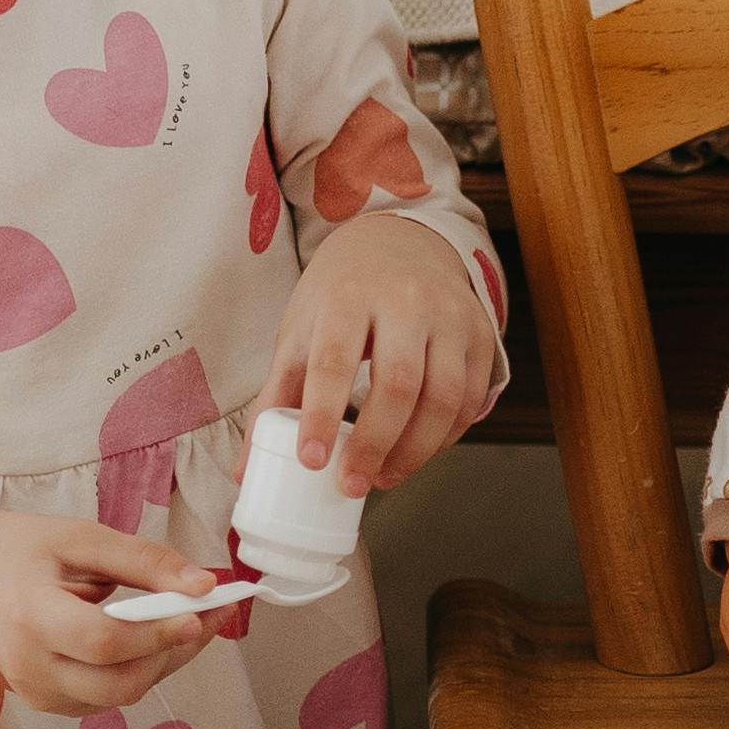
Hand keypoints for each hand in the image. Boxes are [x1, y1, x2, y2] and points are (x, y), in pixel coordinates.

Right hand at [0, 507, 218, 718]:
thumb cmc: (22, 553)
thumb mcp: (80, 538)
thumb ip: (143, 560)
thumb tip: (204, 584)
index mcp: (29, 615)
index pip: (102, 641)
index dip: (157, 633)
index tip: (200, 610)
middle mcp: (28, 666)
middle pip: (118, 683)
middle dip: (173, 652)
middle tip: (209, 616)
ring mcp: (36, 692)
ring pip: (120, 695)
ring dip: (164, 662)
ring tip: (188, 620)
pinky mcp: (48, 703)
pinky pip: (108, 697)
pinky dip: (141, 670)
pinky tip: (154, 638)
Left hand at [265, 212, 506, 492]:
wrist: (397, 244)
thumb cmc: (341, 296)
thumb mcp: (301, 330)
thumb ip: (278, 396)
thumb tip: (248, 472)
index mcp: (347, 297)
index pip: (335, 361)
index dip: (324, 415)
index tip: (312, 461)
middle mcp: (405, 300)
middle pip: (398, 384)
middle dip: (374, 444)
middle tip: (351, 484)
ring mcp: (449, 315)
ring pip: (444, 396)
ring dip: (415, 451)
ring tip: (384, 477)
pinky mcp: (480, 333)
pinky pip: (470, 399)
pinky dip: (445, 437)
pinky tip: (418, 453)